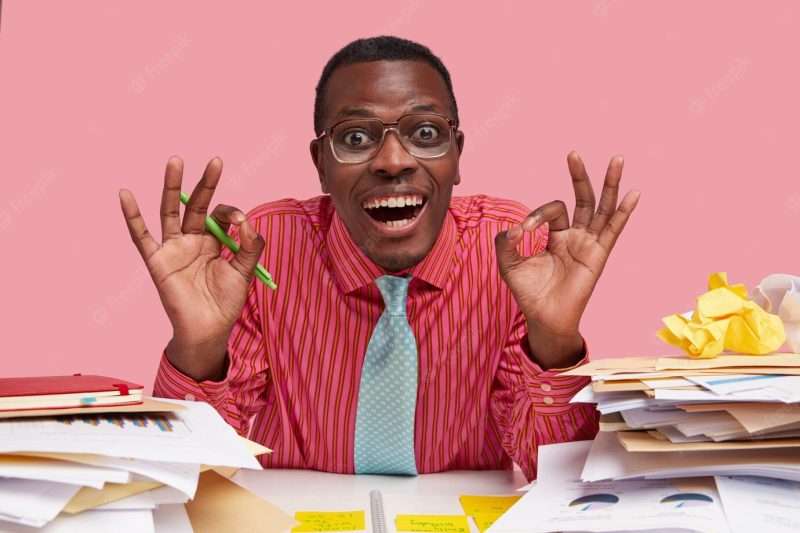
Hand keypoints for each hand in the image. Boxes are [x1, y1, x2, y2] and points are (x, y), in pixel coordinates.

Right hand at [119, 157, 264, 379]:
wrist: (208, 330)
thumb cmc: (225, 302)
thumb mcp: (244, 271)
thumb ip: (249, 246)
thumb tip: (246, 222)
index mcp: (213, 241)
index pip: (219, 215)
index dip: (231, 213)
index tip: (240, 222)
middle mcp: (191, 240)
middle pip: (195, 205)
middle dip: (204, 183)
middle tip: (215, 161)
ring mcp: (173, 248)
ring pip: (170, 211)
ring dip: (172, 186)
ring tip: (176, 160)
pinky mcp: (157, 261)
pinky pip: (141, 236)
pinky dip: (132, 216)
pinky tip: (125, 194)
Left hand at [495, 152, 639, 365]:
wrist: (543, 318)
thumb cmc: (529, 293)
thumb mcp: (508, 264)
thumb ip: (505, 243)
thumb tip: (514, 228)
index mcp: (556, 235)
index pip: (552, 211)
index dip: (536, 215)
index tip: (521, 232)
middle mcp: (575, 236)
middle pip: (582, 198)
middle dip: (579, 175)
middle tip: (573, 153)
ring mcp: (589, 244)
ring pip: (602, 208)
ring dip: (609, 183)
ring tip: (617, 159)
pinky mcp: (598, 256)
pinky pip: (613, 231)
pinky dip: (623, 212)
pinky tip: (634, 194)